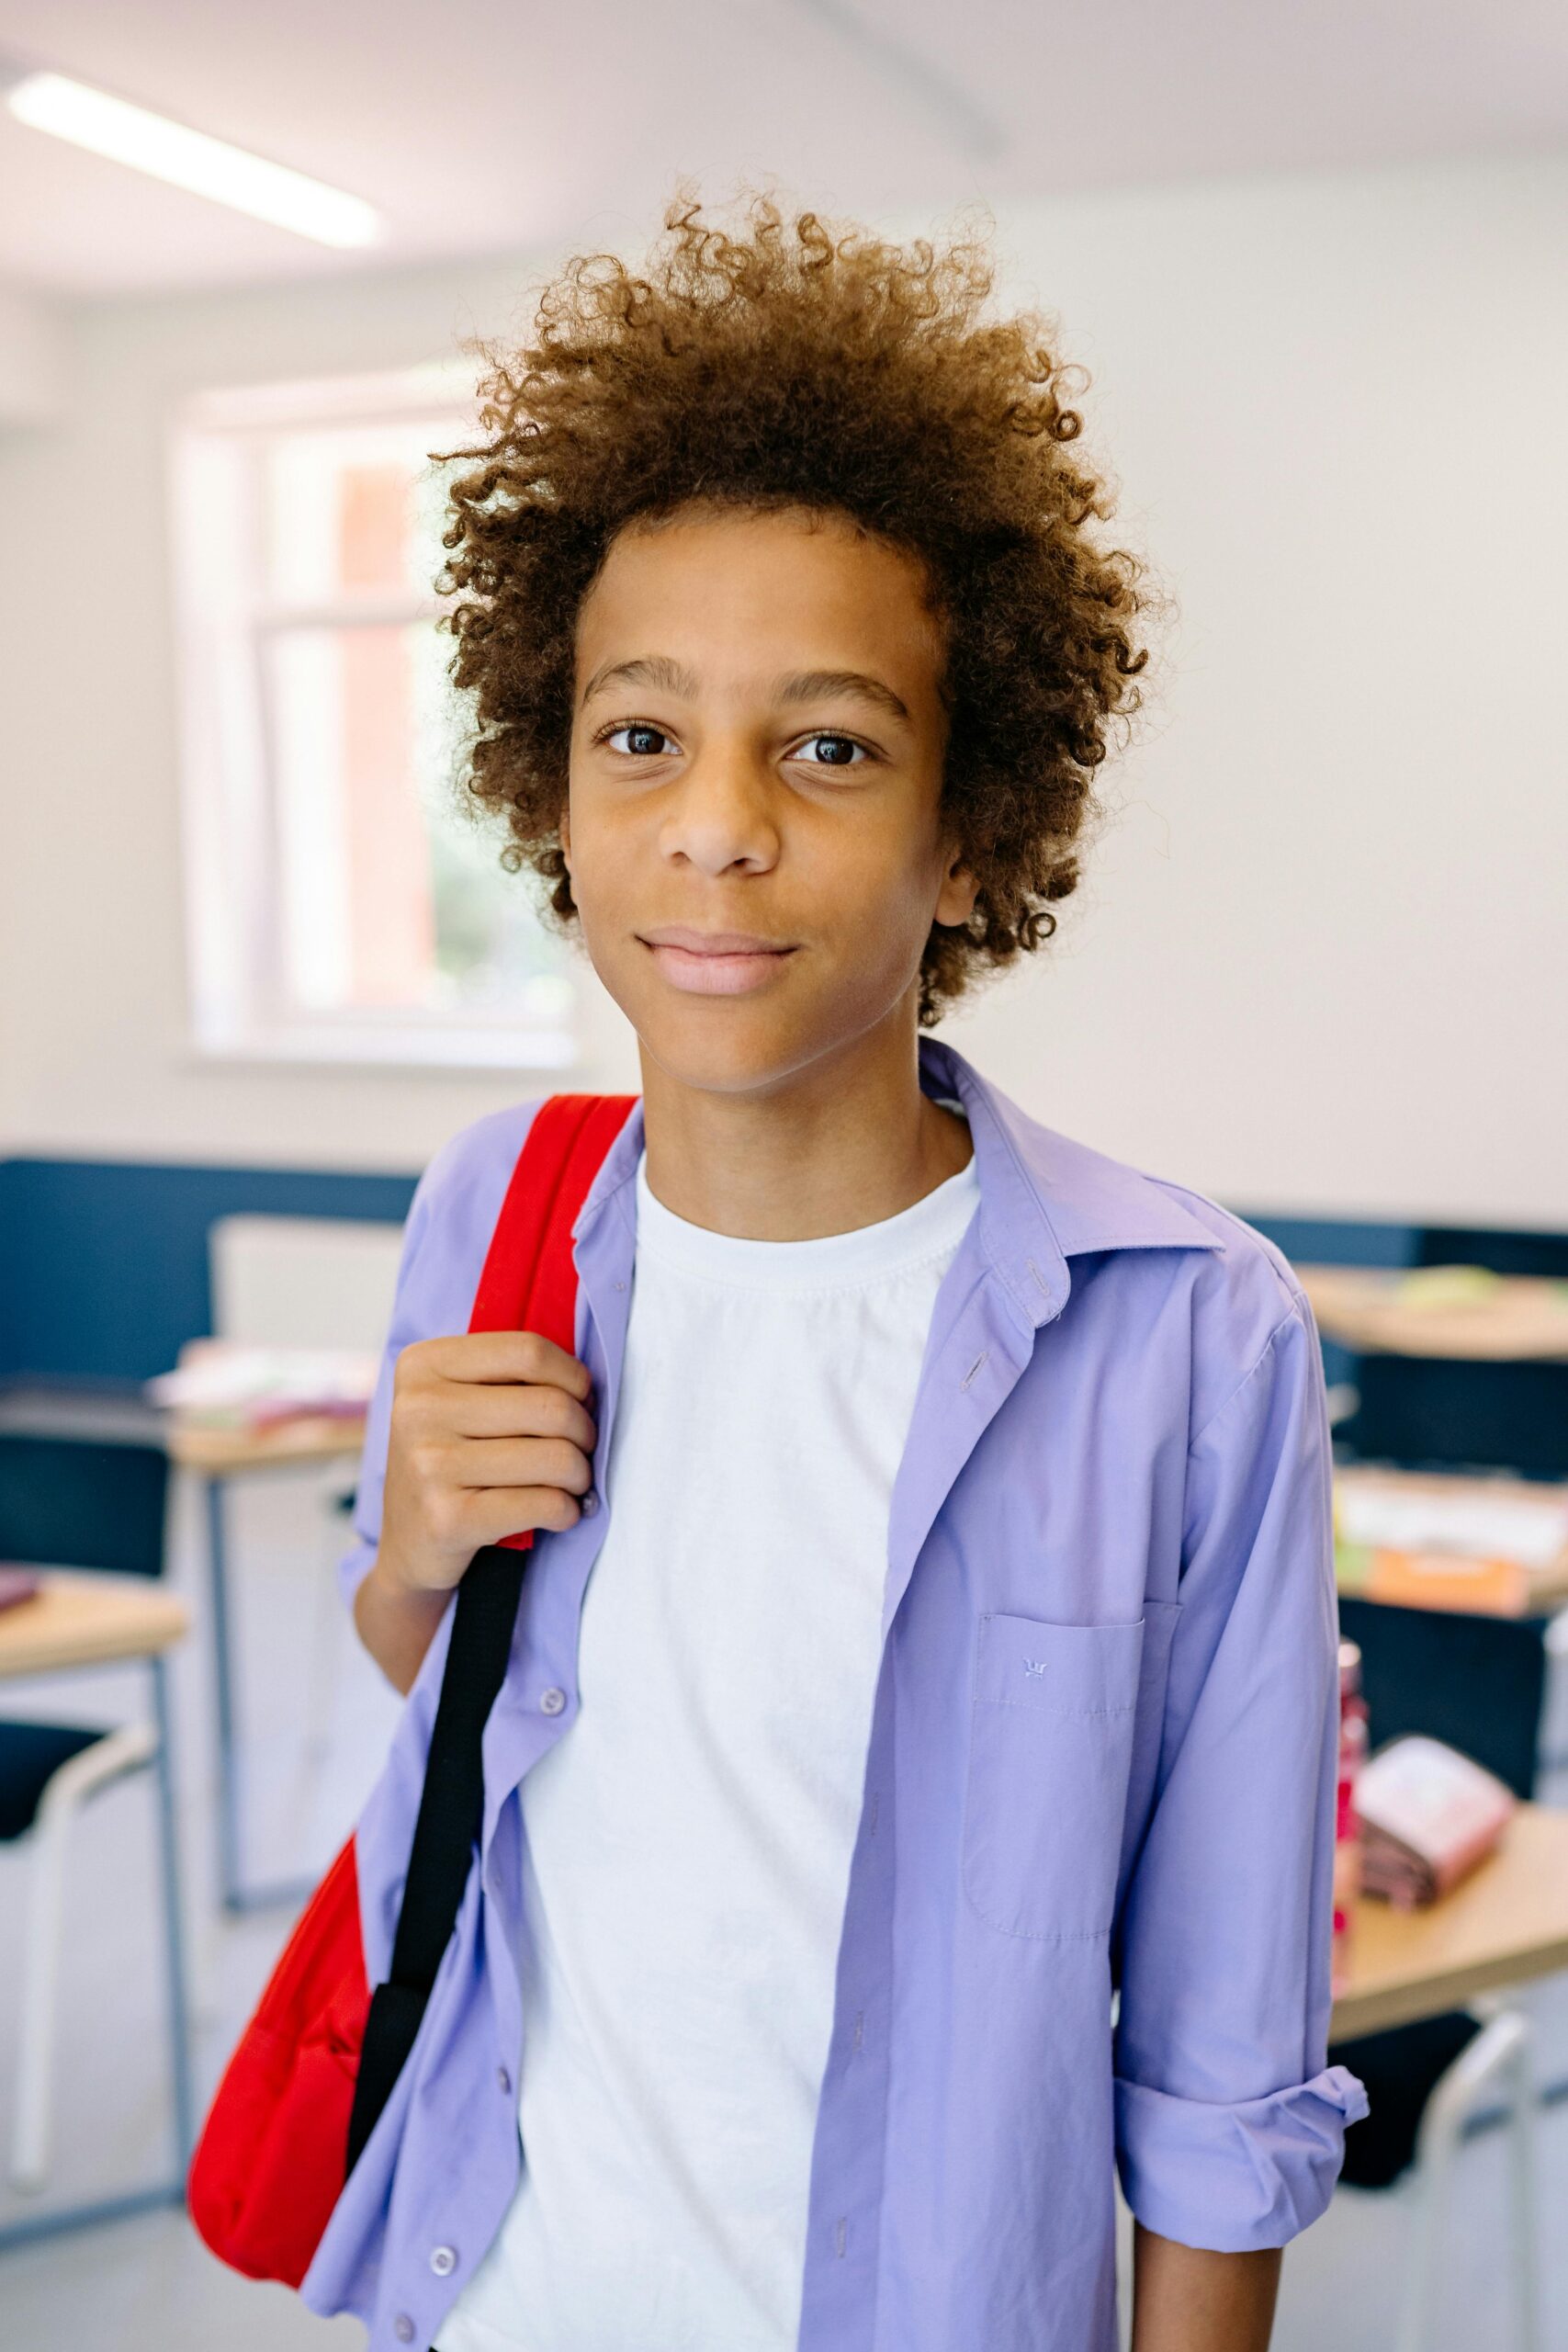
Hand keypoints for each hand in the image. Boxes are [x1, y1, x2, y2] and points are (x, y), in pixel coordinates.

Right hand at [376, 1330, 597, 1600]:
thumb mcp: (461, 1401)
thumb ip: (513, 1378)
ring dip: (580, 1476)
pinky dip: (567, 1511)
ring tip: (571, 1484)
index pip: (529, 1351)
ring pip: (556, 1457)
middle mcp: (419, 1409)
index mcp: (424, 1366)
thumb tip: (588, 1387)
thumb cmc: (451, 1461)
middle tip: (580, 1451)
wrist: (409, 1543)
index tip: (580, 1401)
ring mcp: (428, 1465)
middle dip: (585, 1432)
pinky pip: (544, 1504)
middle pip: (551, 1405)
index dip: (573, 1377)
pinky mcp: (447, 1519)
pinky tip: (559, 1513)